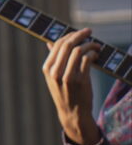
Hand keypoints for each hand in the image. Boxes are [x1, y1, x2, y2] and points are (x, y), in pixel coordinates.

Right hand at [43, 28, 101, 144]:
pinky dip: (93, 54)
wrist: (72, 113)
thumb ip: (53, 60)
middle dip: (80, 35)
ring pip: (79, 51)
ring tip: (96, 45)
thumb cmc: (64, 92)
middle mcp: (55, 72)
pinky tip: (96, 55)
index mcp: (47, 68)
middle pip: (68, 45)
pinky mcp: (81, 81)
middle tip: (89, 32)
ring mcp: (68, 76)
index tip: (79, 32)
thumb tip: (50, 42)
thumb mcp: (53, 77)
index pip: (57, 44)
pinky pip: (88, 60)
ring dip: (90, 44)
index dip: (70, 35)